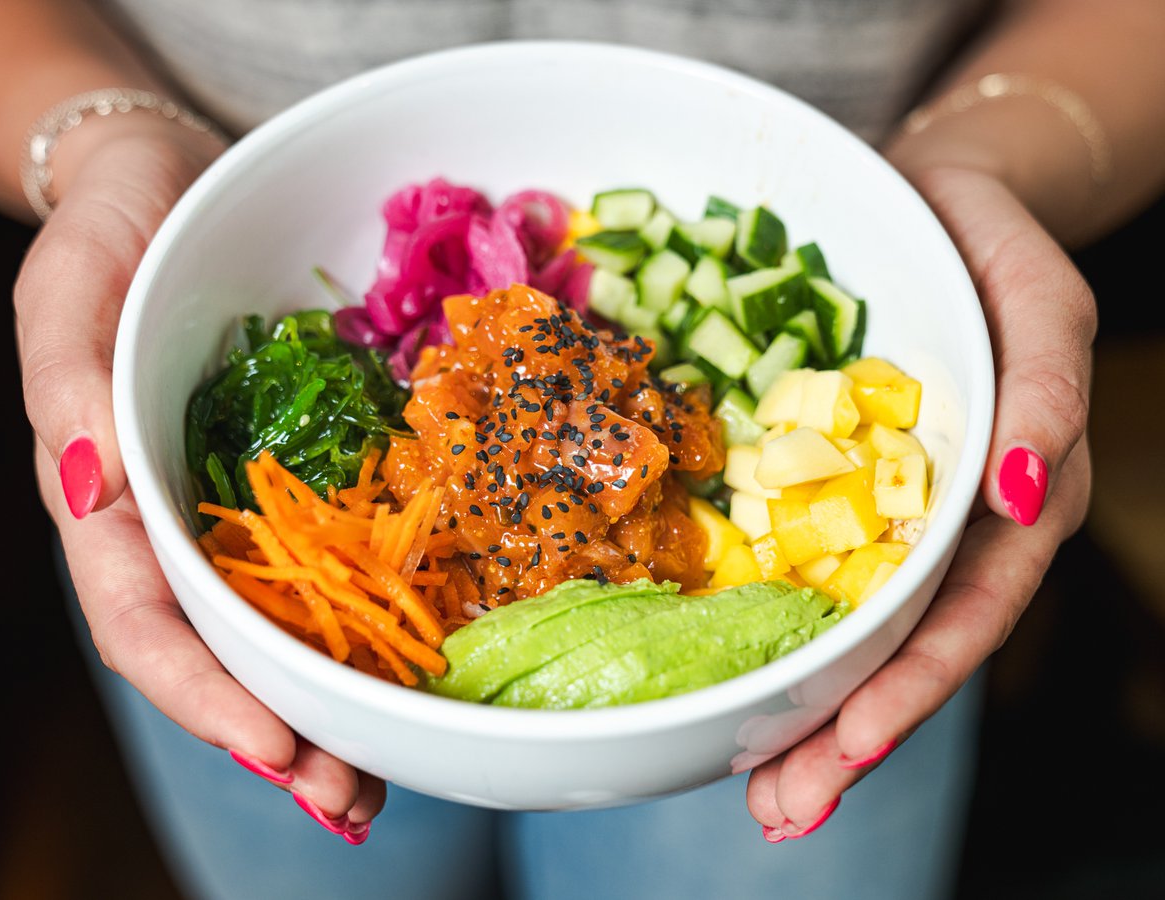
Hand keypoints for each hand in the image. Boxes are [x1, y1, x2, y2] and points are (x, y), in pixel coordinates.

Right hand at [17, 120, 384, 841]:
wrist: (176, 188)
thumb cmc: (111, 232)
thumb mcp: (68, 289)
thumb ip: (68, 382)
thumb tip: (84, 488)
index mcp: (111, 500)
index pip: (146, 624)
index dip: (204, 695)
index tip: (276, 748)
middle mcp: (178, 526)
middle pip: (220, 655)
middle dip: (281, 736)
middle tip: (351, 804)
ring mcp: (240, 509)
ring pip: (277, 632)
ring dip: (327, 711)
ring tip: (381, 780)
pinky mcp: (296, 479)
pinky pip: (327, 566)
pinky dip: (360, 630)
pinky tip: (407, 673)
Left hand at [744, 166, 1094, 837]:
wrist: (927, 205)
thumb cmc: (996, 251)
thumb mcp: (1043, 307)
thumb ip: (1047, 395)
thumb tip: (1028, 495)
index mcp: (1004, 501)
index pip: (965, 611)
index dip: (913, 682)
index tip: (849, 743)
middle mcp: (939, 527)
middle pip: (898, 648)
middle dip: (845, 736)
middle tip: (782, 813)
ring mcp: (873, 511)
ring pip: (842, 628)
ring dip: (800, 713)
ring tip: (753, 792)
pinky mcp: (815, 482)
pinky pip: (790, 564)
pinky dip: (762, 629)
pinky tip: (722, 678)